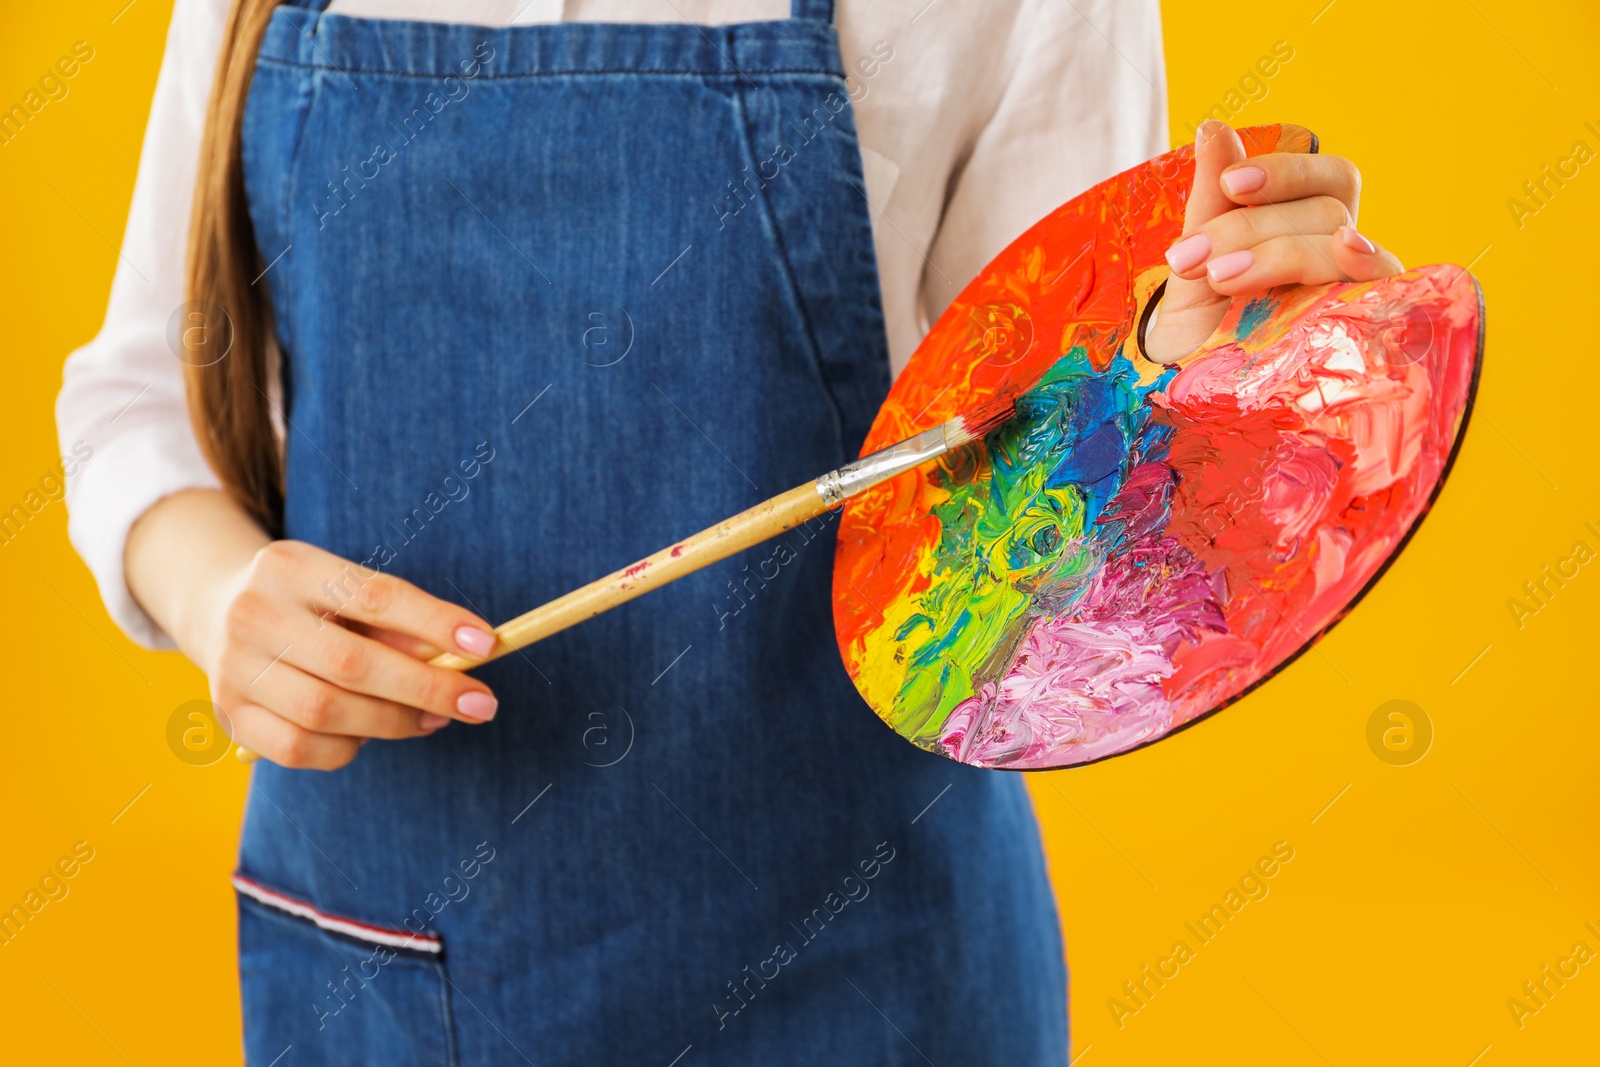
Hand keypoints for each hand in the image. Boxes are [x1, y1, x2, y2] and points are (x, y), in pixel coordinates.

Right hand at [198, 539, 500, 769]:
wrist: (219, 610)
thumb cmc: (312, 601)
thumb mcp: (347, 588)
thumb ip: (397, 623)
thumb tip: (461, 659)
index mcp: (290, 567)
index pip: (374, 596)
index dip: (435, 622)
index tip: (487, 644)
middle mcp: (253, 615)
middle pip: (352, 664)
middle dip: (427, 688)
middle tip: (480, 704)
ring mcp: (233, 670)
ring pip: (327, 712)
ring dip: (395, 721)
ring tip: (434, 718)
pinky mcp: (230, 716)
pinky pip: (301, 749)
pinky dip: (349, 747)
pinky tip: (372, 731)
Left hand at [1144, 119, 1404, 362]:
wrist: (1187, 384)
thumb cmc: (1200, 317)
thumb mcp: (1197, 255)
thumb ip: (1210, 196)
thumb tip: (1214, 126)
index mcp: (1312, 227)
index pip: (1330, 179)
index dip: (1287, 172)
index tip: (1231, 182)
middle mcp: (1342, 257)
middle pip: (1326, 213)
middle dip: (1254, 227)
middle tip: (1191, 257)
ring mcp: (1353, 294)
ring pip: (1342, 246)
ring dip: (1279, 253)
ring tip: (1218, 277)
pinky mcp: (1360, 331)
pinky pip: (1385, 290)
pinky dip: (1369, 264)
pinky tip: (1346, 250)